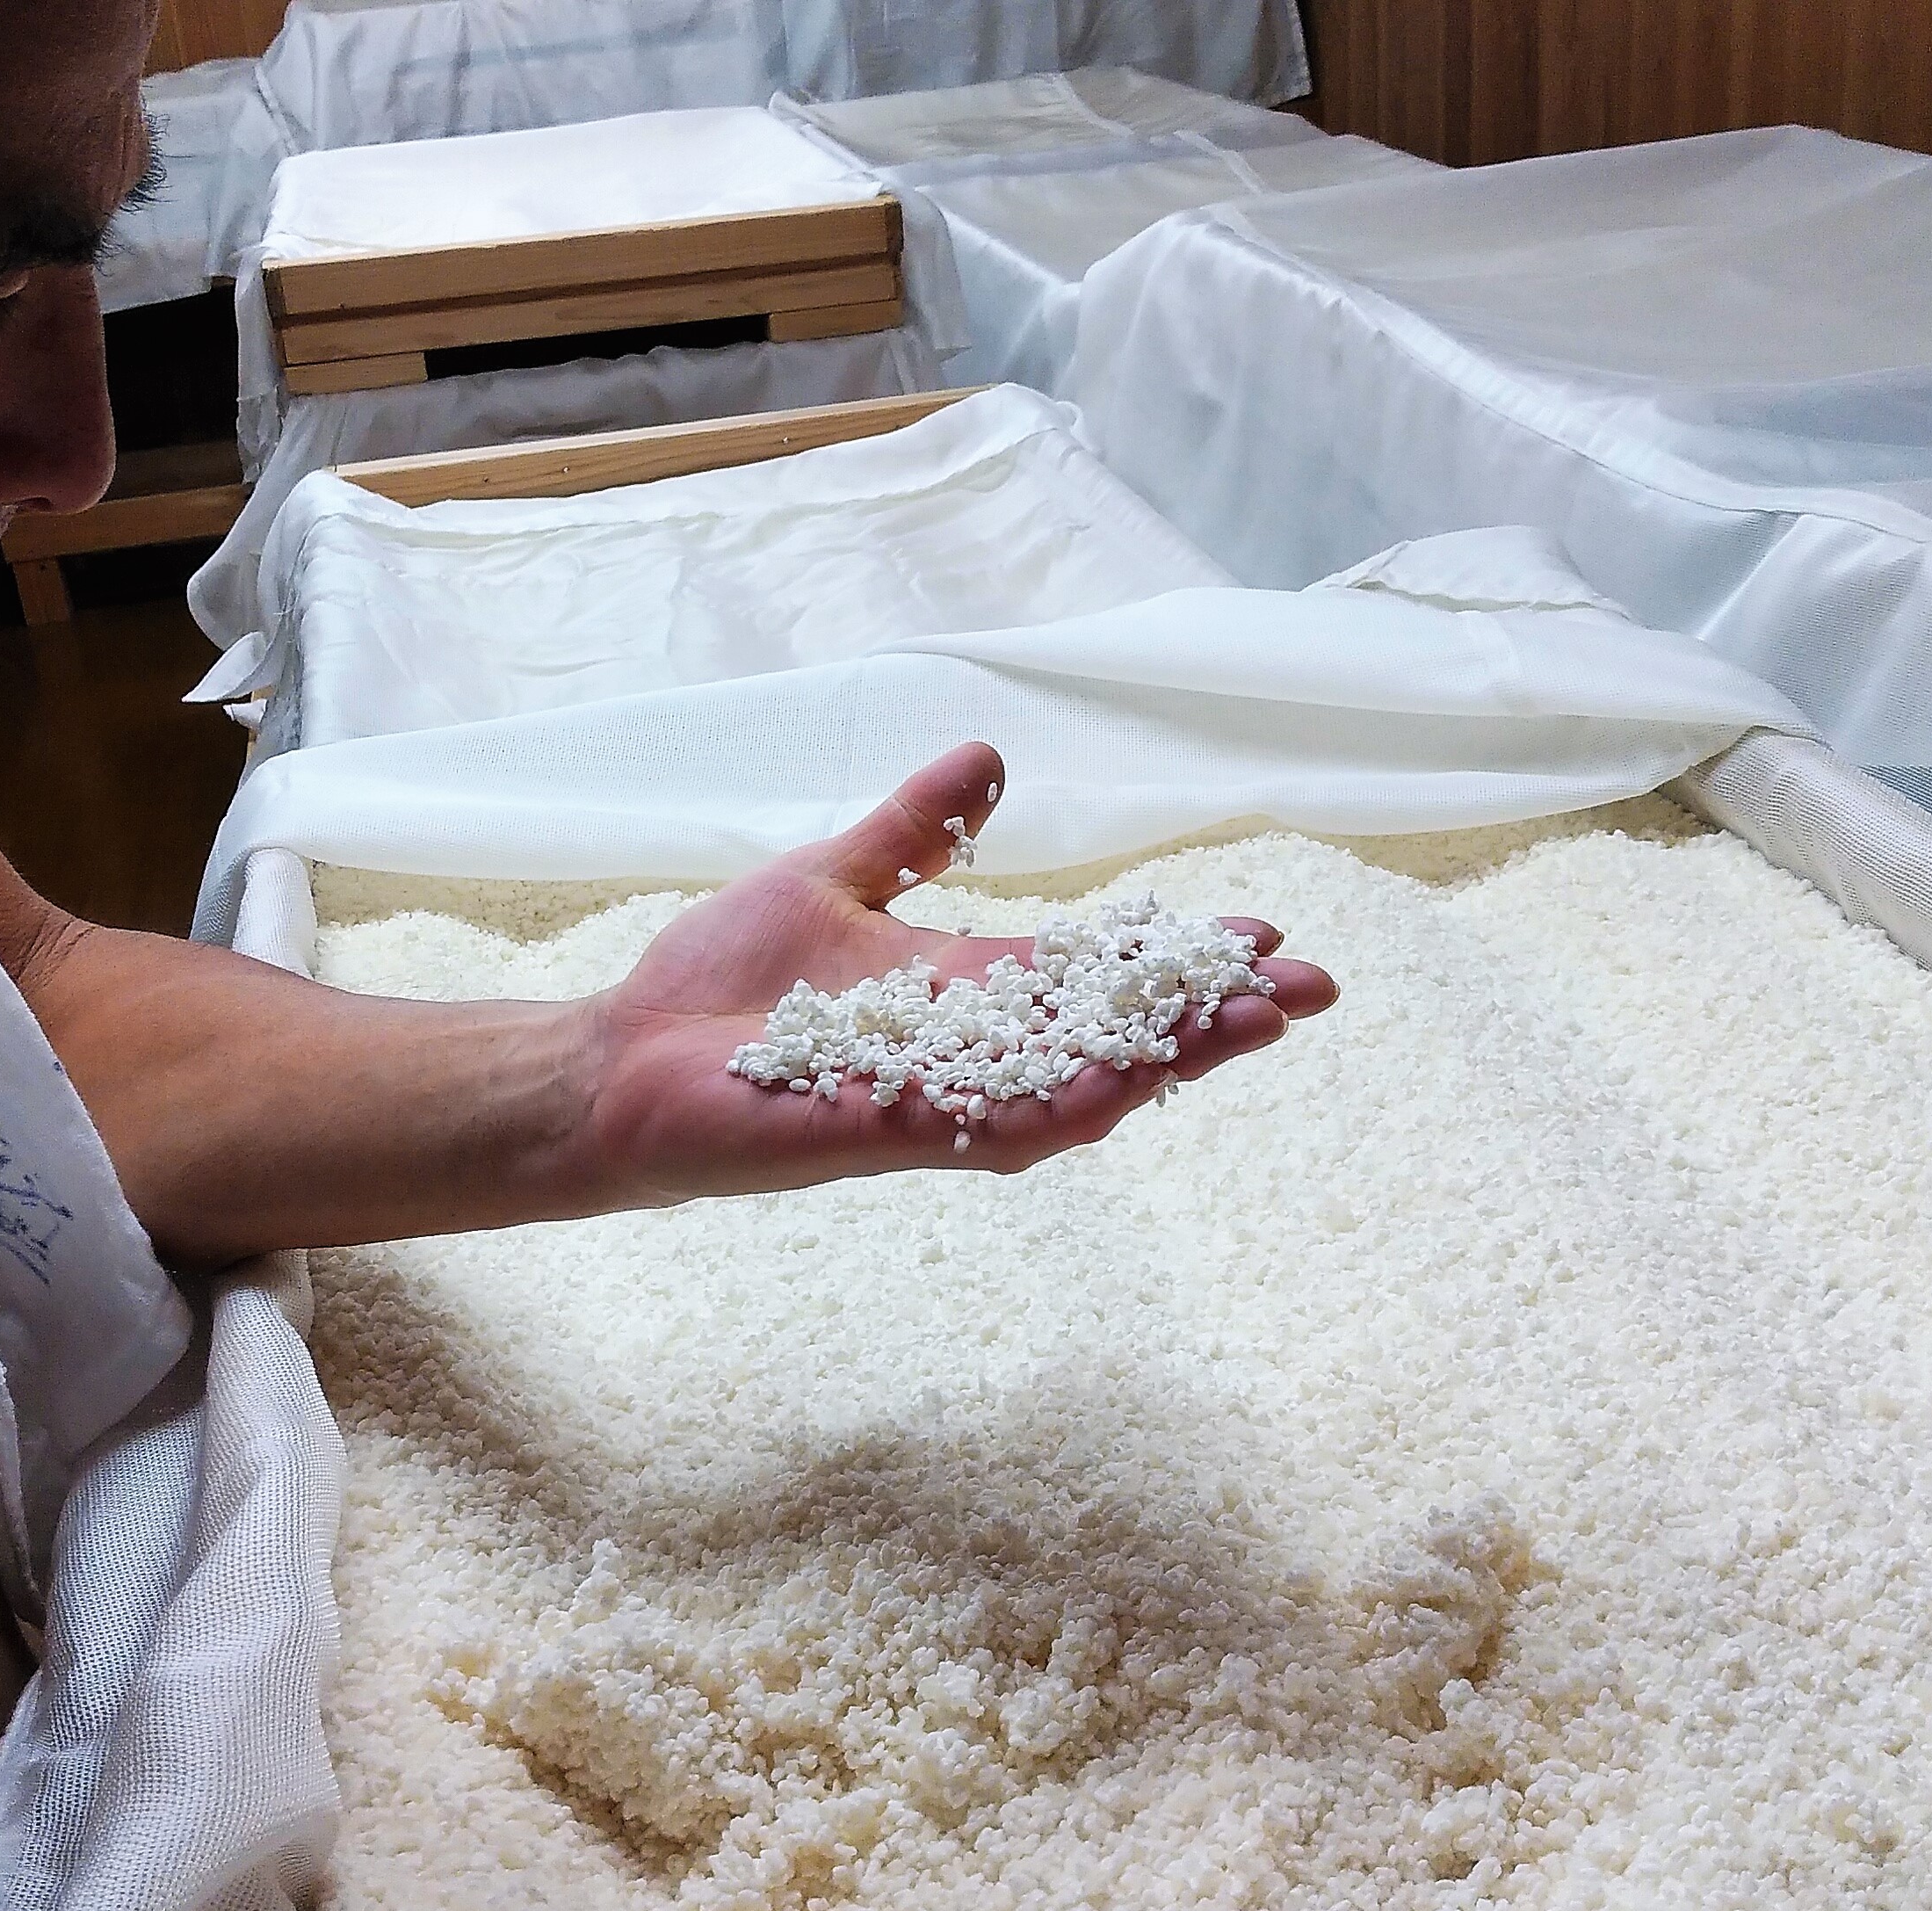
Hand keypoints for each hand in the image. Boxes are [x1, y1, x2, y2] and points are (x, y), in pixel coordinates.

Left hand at [573, 743, 1337, 1202]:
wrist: (622, 1059)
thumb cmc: (718, 985)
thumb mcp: (834, 877)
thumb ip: (916, 831)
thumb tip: (990, 756)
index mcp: (961, 990)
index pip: (1095, 973)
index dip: (1174, 957)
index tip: (1262, 931)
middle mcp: (966, 1052)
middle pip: (1114, 1033)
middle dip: (1210, 1012)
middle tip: (1310, 987)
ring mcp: (935, 1100)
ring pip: (1081, 1085)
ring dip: (1168, 1059)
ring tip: (1255, 1027)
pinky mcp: (887, 1133)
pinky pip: (993, 1128)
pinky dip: (1067, 1105)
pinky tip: (1133, 1085)